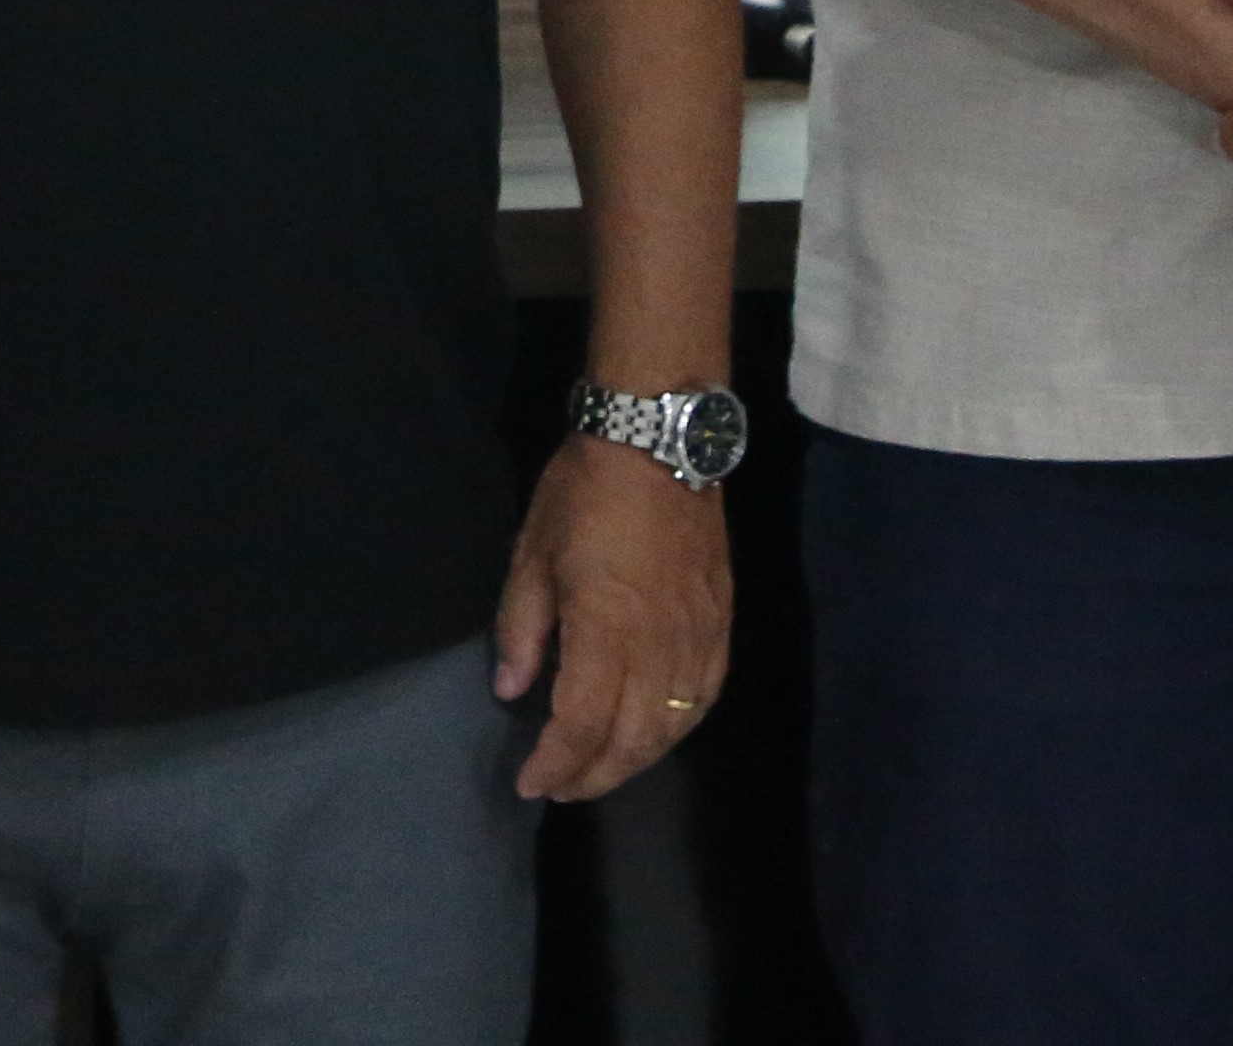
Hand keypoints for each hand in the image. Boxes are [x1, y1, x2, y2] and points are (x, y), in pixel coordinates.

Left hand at [495, 438, 731, 801]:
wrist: (659, 444)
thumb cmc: (584, 494)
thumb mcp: (532, 555)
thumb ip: (522, 629)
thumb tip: (511, 690)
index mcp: (607, 631)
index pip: (583, 725)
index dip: (556, 763)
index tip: (530, 783)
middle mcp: (660, 648)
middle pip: (633, 741)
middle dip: (594, 775)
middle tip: (560, 788)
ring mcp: (698, 639)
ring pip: (672, 728)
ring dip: (635, 761)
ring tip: (599, 770)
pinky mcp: (721, 626)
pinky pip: (704, 699)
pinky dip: (677, 729)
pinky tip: (654, 734)